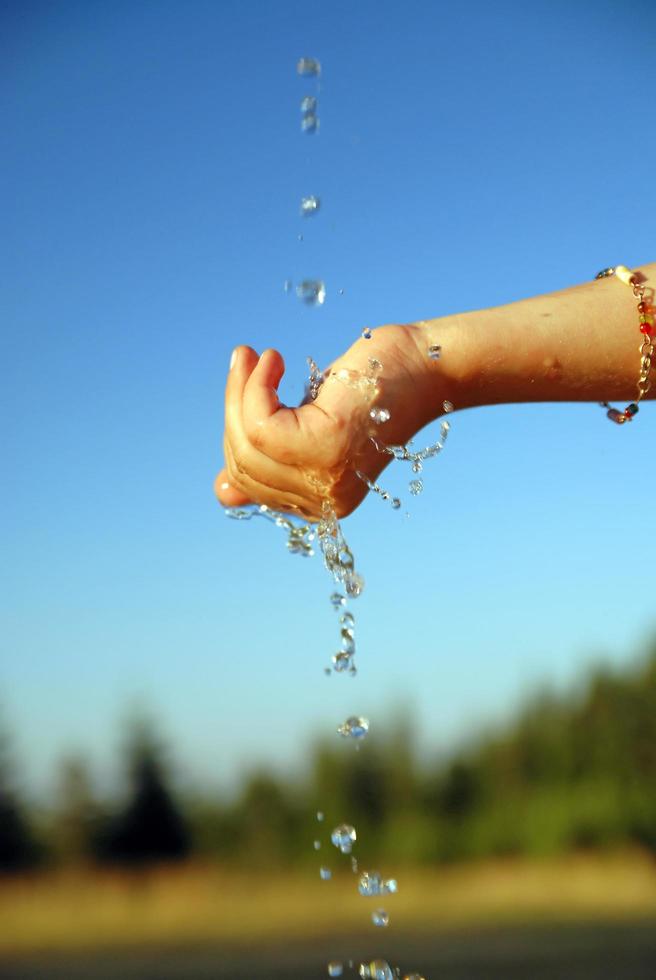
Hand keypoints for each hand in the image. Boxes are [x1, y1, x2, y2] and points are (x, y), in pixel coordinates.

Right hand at [214, 323, 439, 520]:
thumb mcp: (309, 429)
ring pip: (248, 443)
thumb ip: (271, 461)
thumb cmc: (369, 390)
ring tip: (257, 356)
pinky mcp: (328, 447)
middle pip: (244, 466)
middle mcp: (326, 502)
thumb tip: (223, 489)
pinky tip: (272, 360)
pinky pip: (262, 424)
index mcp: (321, 503)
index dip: (232, 437)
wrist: (424, 366)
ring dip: (242, 390)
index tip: (240, 392)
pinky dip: (256, 386)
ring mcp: (327, 479)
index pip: (247, 486)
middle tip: (246, 361)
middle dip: (233, 409)